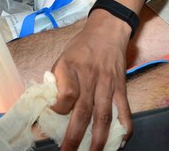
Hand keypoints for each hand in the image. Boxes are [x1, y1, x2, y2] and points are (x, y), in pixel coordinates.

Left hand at [50, 12, 132, 150]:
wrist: (108, 29)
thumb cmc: (82, 46)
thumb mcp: (62, 58)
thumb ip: (56, 82)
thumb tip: (45, 110)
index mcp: (71, 68)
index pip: (66, 94)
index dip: (58, 109)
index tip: (51, 116)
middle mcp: (91, 77)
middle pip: (83, 111)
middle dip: (75, 137)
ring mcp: (108, 84)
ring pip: (104, 116)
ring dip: (98, 139)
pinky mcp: (121, 87)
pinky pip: (124, 110)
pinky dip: (124, 127)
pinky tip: (120, 141)